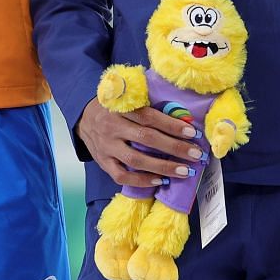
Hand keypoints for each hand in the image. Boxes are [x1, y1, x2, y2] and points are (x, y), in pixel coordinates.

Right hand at [77, 100, 205, 190]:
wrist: (83, 117)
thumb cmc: (114, 107)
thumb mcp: (127, 98)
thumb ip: (148, 104)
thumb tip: (182, 115)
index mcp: (121, 107)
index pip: (150, 117)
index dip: (172, 125)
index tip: (193, 132)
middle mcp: (113, 127)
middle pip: (147, 139)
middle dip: (175, 148)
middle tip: (196, 154)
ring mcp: (106, 146)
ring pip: (136, 160)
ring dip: (163, 167)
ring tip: (184, 171)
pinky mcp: (102, 162)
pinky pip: (122, 176)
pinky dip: (142, 180)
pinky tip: (160, 181)